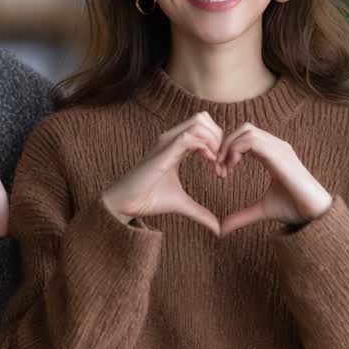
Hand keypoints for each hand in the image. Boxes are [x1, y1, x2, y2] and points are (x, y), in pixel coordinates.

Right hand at [100, 112, 221, 235]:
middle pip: (204, 118)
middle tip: (222, 163)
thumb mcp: (182, 204)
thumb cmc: (149, 199)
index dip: (219, 144)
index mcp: (177, 146)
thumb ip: (201, 212)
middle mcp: (172, 139)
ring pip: (199, 121)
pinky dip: (205, 146)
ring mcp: (167, 142)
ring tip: (216, 163)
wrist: (125, 203)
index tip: (223, 168)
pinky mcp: (163, 150)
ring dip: (214, 140)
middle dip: (220, 137)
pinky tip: (210, 162)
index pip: (204, 128)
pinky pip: (189, 137)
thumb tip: (218, 230)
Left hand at [217, 122, 332, 235]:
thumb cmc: (294, 209)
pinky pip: (252, 141)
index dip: (228, 149)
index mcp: (273, 154)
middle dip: (226, 144)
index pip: (246, 137)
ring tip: (224, 168)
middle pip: (244, 129)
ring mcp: (279, 148)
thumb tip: (221, 230)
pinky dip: (235, 149)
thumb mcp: (261, 211)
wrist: (315, 214)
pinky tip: (231, 167)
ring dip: (229, 146)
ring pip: (247, 131)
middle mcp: (276, 146)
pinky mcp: (280, 155)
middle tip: (217, 167)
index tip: (219, 171)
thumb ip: (241, 216)